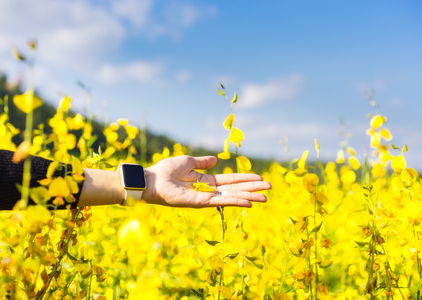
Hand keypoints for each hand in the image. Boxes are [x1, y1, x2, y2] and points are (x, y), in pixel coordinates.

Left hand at [143, 155, 271, 207]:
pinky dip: (235, 202)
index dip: (245, 179)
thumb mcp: (188, 162)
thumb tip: (216, 159)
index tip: (260, 178)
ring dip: (249, 197)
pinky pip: (221, 202)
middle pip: (236, 189)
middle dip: (253, 188)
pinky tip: (248, 202)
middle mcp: (209, 190)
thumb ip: (202, 162)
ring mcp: (206, 198)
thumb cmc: (166, 170)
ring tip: (265, 197)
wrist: (152, 180)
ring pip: (232, 196)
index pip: (231, 180)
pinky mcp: (201, 203)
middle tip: (270, 187)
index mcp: (206, 180)